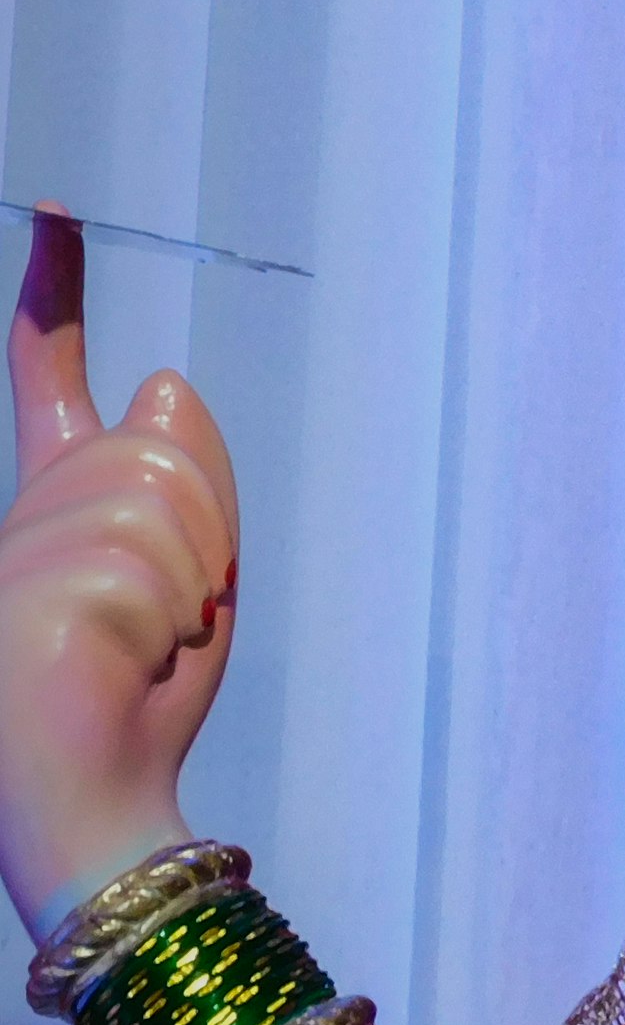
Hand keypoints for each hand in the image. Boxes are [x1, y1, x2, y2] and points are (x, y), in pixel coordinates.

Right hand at [0, 210, 240, 935]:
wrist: (94, 809)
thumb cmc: (140, 702)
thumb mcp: (198, 576)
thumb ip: (185, 475)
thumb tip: (159, 381)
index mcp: (52, 505)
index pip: (50, 379)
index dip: (51, 295)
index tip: (53, 215)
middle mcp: (15, 518)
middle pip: (154, 444)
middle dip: (204, 523)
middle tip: (174, 618)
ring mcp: (7, 555)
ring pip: (152, 492)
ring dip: (191, 572)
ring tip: (149, 644)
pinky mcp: (21, 598)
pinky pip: (142, 561)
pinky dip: (167, 614)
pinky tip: (129, 661)